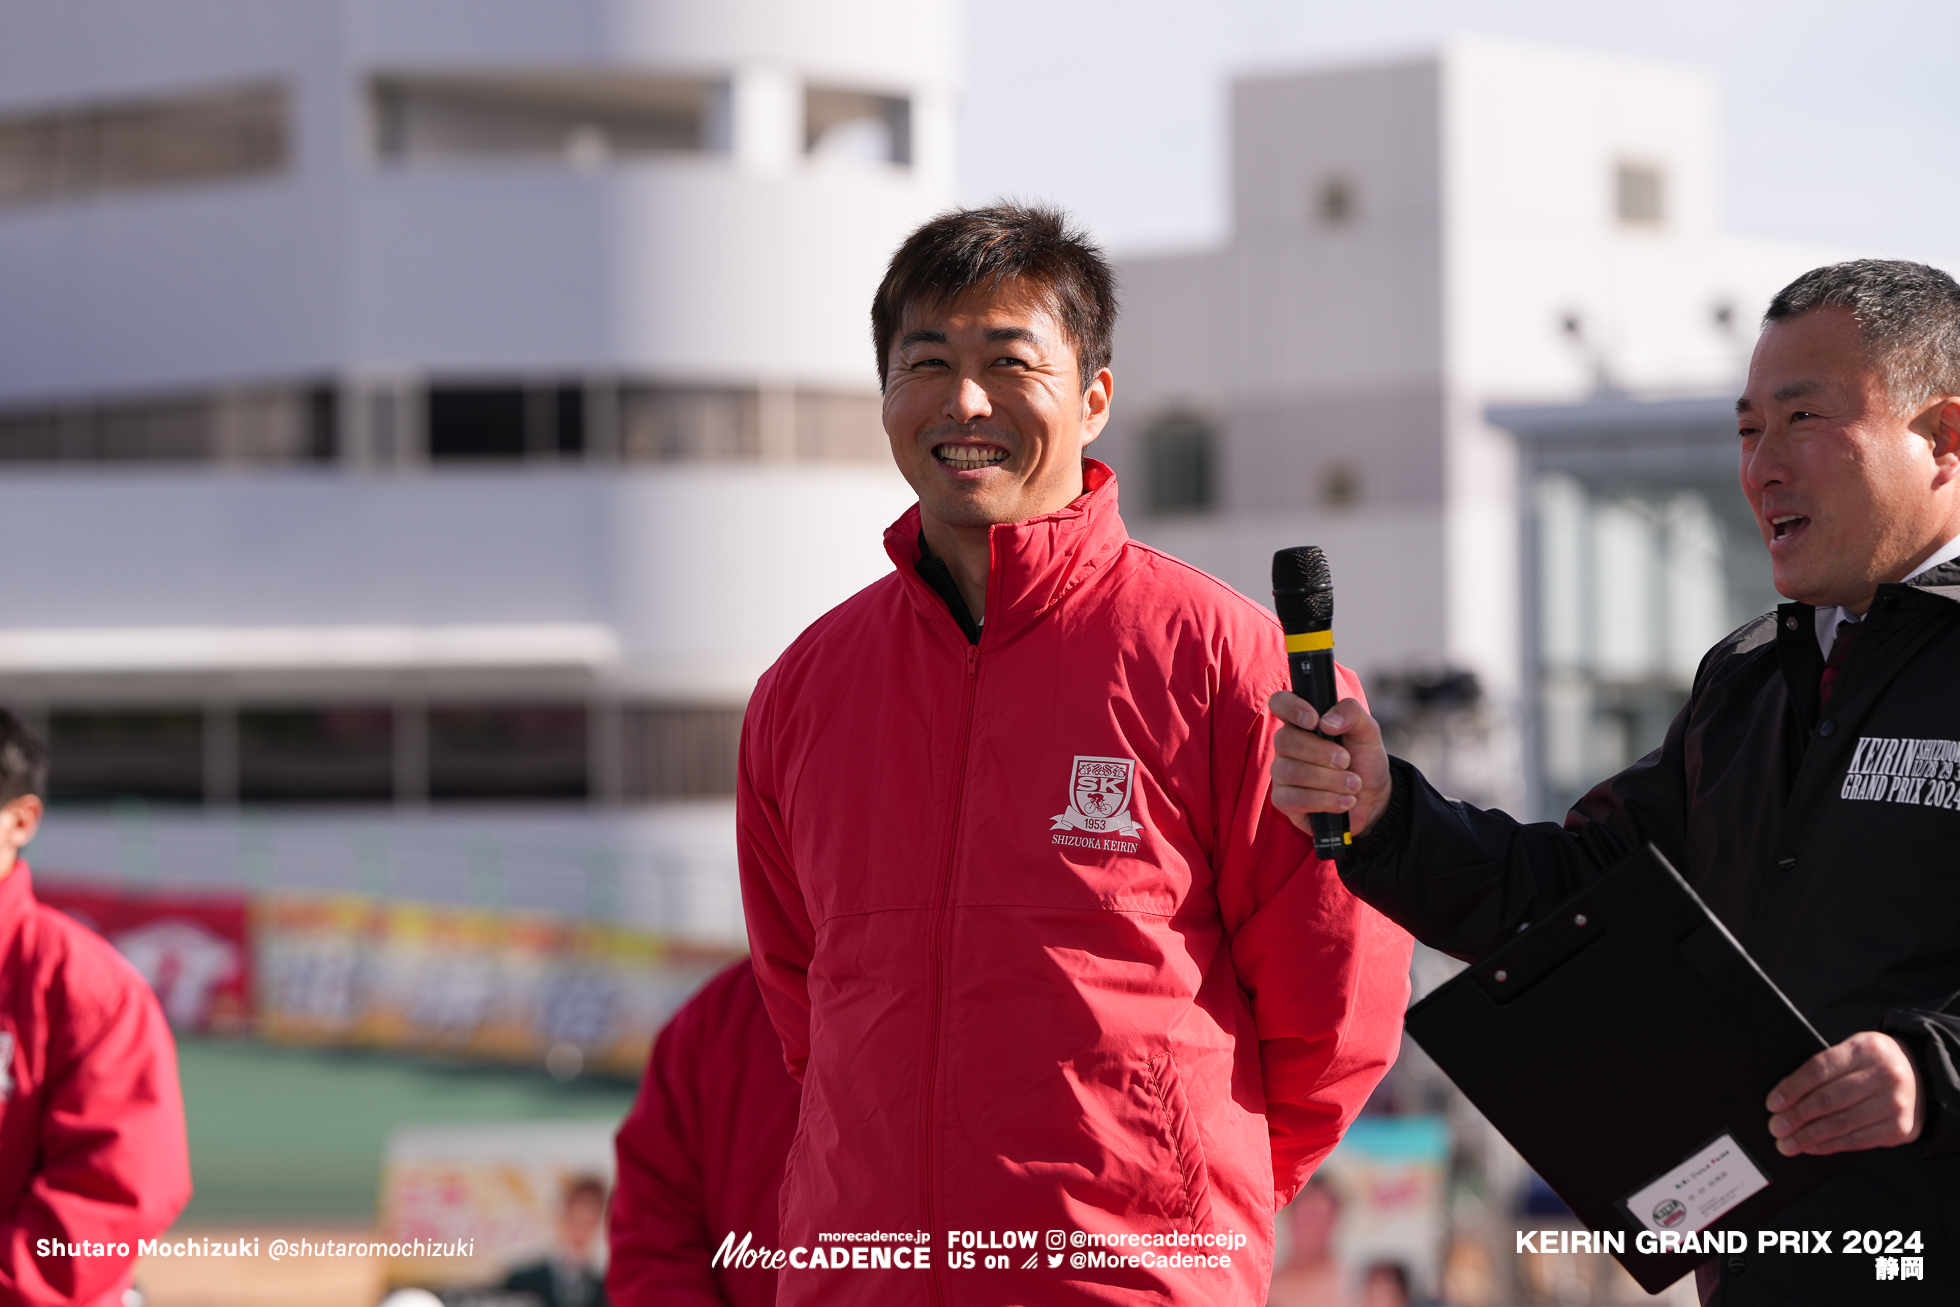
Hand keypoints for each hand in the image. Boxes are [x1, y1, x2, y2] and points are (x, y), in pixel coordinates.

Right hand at [1267, 692, 1393, 838]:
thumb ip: (1352, 714)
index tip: (1314, 722)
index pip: (1280, 703)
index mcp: (1302, 721)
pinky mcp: (1283, 800)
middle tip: (1346, 761)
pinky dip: (1324, 801)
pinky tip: (1344, 801)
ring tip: (1354, 785)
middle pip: (1284, 740)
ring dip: (1329, 780)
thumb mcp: (1368, 732)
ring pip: (1292, 772)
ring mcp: (1282, 772)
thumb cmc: (1363, 759)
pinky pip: (1294, 799)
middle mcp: (1287, 745)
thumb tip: (1327, 721)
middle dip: (1321, 753)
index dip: (1291, 708)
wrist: (1372, 798)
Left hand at [1766, 1031, 1924, 1154]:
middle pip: (1828, 1100)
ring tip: (1787, 1143)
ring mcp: (1895, 1103)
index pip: (1819, 1069)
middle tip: (1775, 1127)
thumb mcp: (1853, 1052)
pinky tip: (1811, 1147)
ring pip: (1841, 1123)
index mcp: (1865, 1048)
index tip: (1772, 1103)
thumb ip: (1826, 1068)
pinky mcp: (1900, 1128)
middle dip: (1796, 1117)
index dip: (1792, 1088)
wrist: (1921, 1076)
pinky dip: (1829, 1146)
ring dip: (1808, 1137)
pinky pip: (1857, 1140)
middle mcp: (1884, 1075)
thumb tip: (1783, 1097)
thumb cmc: (1872, 1063)